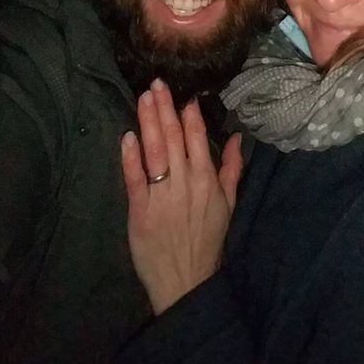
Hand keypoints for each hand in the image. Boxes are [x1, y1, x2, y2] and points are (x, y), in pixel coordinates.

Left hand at [121, 79, 242, 314]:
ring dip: (148, 121)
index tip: (181, 91)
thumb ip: (231, 167)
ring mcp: (161, 195)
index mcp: (207, 179)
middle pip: (173, 137)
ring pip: (154, 151)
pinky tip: (127, 136)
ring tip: (143, 97)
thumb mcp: (228, 203)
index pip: (196, 136)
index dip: (188, 112)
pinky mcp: (140, 210)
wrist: (186, 281)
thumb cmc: (207, 239)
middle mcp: (185, 182)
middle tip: (156, 83)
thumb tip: (236, 136)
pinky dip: (130, 156)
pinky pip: (134, 178)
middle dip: (165, 107)